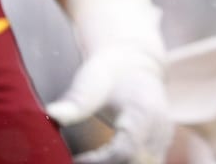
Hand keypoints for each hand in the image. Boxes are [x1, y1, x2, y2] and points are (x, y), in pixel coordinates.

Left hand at [47, 0, 176, 163]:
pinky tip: (104, 160)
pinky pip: (148, 163)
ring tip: (93, 158)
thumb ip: (76, 101)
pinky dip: (126, 163)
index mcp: (145, 113)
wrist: (134, 61)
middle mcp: (159, 129)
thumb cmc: (110, 70)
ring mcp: (163, 140)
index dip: (99, 161)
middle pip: (137, 163)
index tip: (76, 158)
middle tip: (81, 159)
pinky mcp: (160, 146)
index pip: (125, 151)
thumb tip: (53, 114)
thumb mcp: (92, 81)